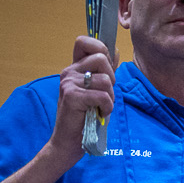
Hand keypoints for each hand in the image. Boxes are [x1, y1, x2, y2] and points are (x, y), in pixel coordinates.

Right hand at [49, 36, 114, 159]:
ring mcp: (68, 82)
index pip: (84, 41)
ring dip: (110, 97)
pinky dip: (107, 107)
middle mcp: (69, 71)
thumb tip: (115, 50)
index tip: (107, 67)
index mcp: (75, 68)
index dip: (100, 47)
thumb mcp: (98, 90)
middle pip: (102, 58)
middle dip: (112, 78)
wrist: (69, 141)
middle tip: (103, 95)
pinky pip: (103, 96)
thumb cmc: (86, 116)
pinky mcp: (72, 96)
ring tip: (99, 107)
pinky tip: (99, 114)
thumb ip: (105, 71)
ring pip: (106, 79)